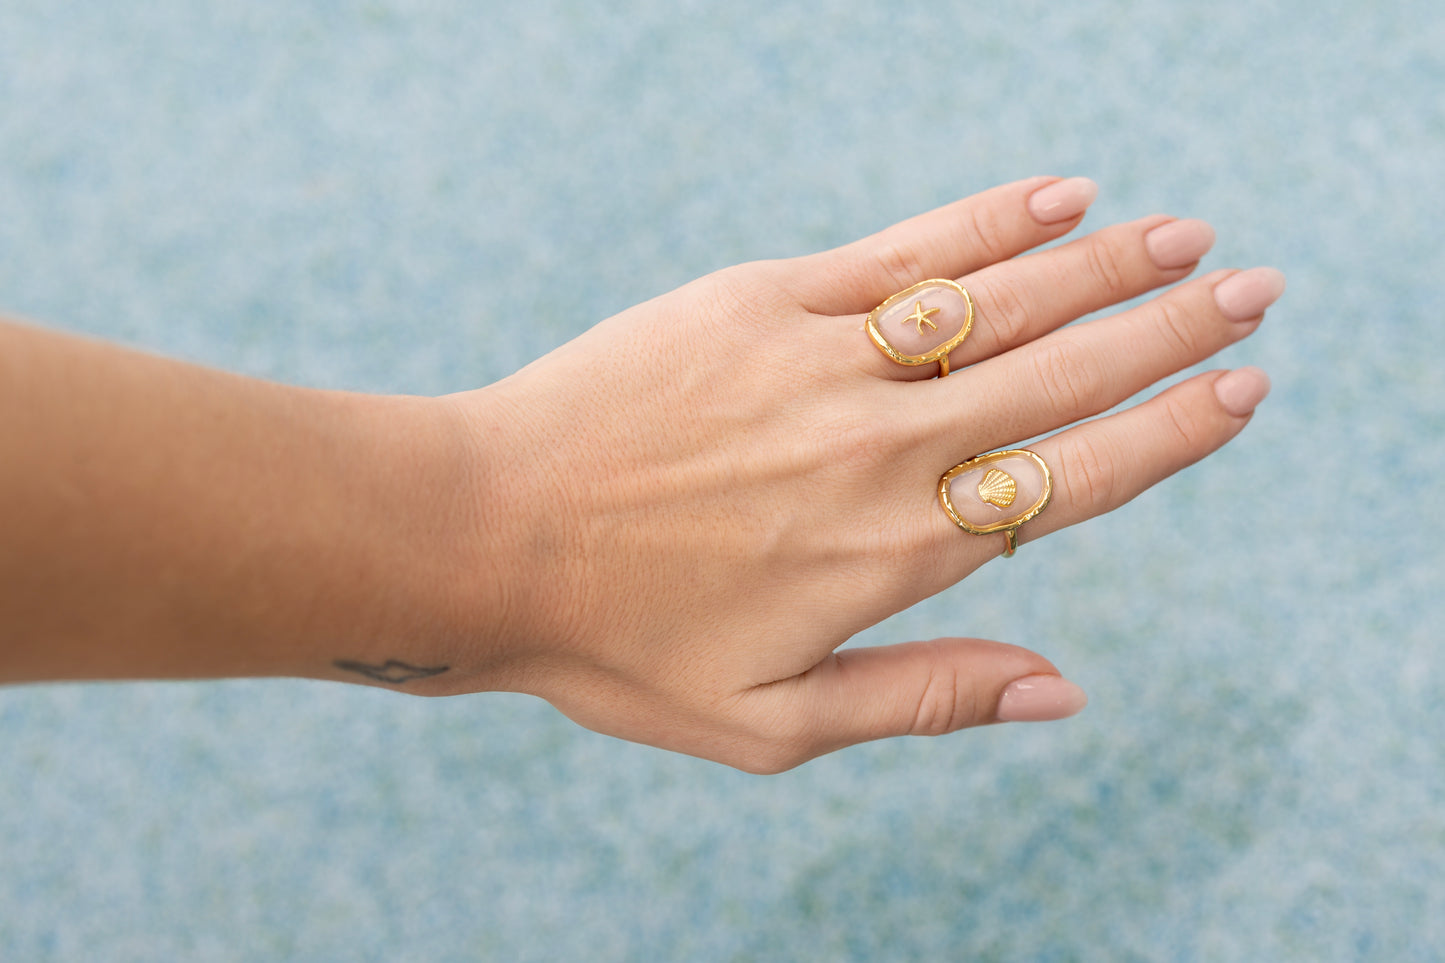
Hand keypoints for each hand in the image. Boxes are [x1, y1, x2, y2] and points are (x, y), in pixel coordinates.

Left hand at [433, 176, 1281, 770]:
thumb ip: (925, 698)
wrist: (476, 535)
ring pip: (994, 303)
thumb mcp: (769, 725)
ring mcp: (819, 365)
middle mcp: (877, 451)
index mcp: (893, 554)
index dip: (1168, 431)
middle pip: (1058, 376)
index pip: (1073, 482)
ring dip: (1102, 265)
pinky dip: (984, 223)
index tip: (1241, 388)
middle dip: (1169, 330)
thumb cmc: (615, 644)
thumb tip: (1067, 690)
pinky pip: (897, 255)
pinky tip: (1056, 196)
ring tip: (1184, 237)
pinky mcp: (758, 302)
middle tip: (1256, 286)